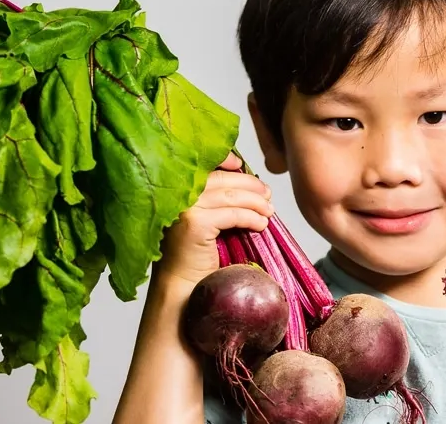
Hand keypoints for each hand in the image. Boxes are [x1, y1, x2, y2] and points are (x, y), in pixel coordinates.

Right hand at [155, 152, 273, 287]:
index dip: (224, 159)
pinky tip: (261, 224)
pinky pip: (233, 214)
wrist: (182, 285)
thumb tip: (249, 184)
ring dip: (255, 202)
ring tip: (269, 211)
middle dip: (249, 185)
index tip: (241, 165)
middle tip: (267, 193)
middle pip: (221, 180)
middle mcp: (177, 194)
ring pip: (230, 196)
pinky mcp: (196, 223)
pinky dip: (251, 217)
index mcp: (176, 189)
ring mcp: (186, 208)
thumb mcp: (203, 219)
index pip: (203, 164)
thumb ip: (216, 200)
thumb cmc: (194, 255)